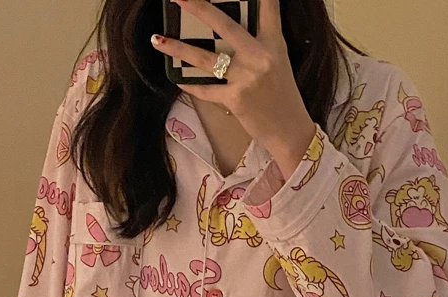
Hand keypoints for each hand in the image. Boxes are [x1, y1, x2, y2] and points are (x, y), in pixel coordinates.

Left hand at [151, 0, 316, 177]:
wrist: (290, 132)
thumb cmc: (282, 98)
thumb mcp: (278, 64)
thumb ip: (259, 45)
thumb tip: (229, 34)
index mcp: (274, 44)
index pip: (267, 8)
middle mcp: (260, 56)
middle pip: (224, 25)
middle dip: (198, 7)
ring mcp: (246, 78)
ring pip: (205, 58)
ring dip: (178, 49)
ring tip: (157, 40)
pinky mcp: (235, 99)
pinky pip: (206, 89)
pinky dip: (190, 85)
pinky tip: (177, 78)